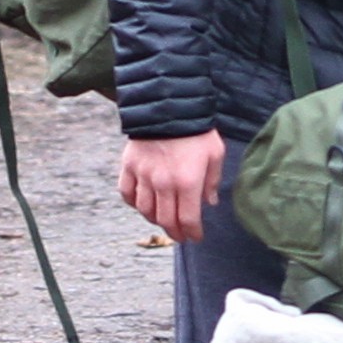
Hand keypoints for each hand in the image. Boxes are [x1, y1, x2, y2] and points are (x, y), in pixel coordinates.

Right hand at [119, 130, 230, 246]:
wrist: (168, 105)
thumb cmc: (196, 129)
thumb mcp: (215, 153)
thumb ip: (212, 181)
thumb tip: (209, 203)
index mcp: (187, 182)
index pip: (188, 219)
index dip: (192, 233)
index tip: (195, 237)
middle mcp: (163, 183)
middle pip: (165, 220)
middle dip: (174, 232)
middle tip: (180, 235)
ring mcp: (143, 175)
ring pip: (145, 210)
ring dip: (155, 220)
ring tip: (163, 220)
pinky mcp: (129, 165)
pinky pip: (127, 193)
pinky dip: (134, 203)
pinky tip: (143, 204)